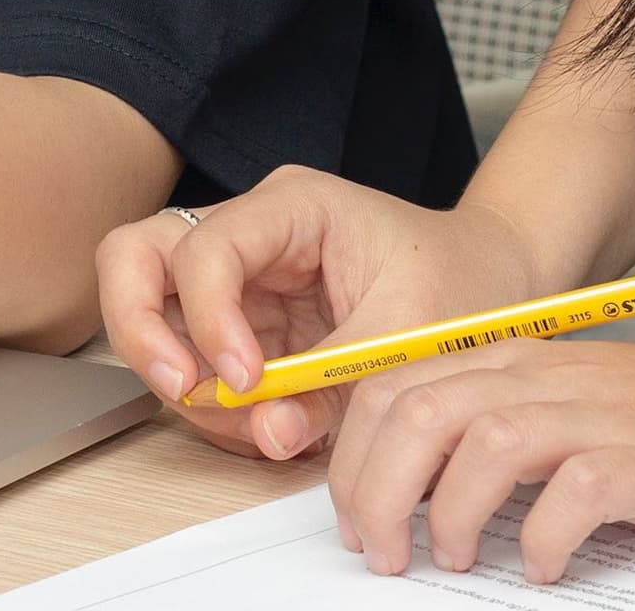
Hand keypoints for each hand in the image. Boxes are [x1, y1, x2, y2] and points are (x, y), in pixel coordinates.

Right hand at [95, 167, 543, 460]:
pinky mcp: (248, 326)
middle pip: (137, 256)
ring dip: (181, 378)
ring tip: (249, 424)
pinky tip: (266, 427)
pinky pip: (198, 363)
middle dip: (142, 327)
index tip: (243, 379)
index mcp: (290, 206)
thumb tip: (268, 428)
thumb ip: (336, 377)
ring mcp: (241, 280)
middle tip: (181, 386)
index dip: (208, 315)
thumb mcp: (412, 326)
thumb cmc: (463, 279)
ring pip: (152, 312)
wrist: (497, 283)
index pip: (206, 246)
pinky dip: (216, 406)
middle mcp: (248, 234)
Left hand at [330, 338, 634, 581]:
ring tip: (454, 558)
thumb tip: (399, 486)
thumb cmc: (627, 416)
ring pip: (487, 443)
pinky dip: (547, 533)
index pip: (393, 390)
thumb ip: (472, 427)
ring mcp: (588, 412)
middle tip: (384, 552)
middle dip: (382, 489)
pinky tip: (543, 566)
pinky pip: (578, 489)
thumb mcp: (535, 405)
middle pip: (423, 414)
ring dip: (453, 509)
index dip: (355, 457)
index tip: (351, 518)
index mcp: (496, 363)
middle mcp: (533, 377)